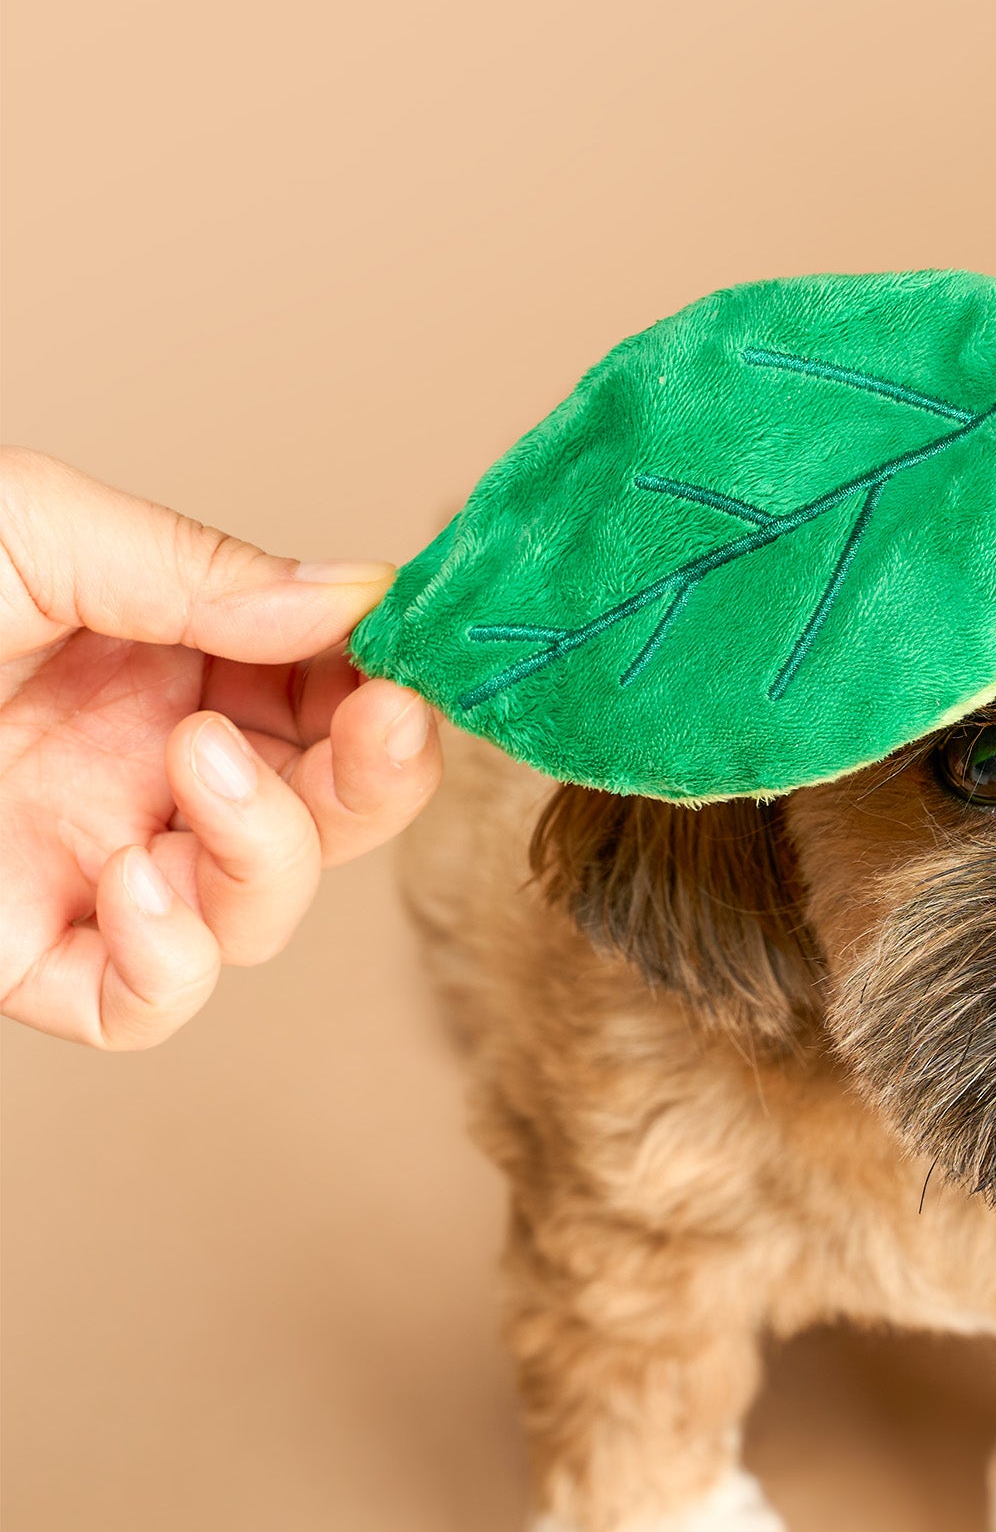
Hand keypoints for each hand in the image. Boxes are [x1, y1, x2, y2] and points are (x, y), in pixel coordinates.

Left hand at [0, 450, 440, 1047]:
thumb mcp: (30, 529)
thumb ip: (195, 568)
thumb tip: (352, 598)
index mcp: (161, 662)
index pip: (327, 689)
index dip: (392, 683)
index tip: (421, 658)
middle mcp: (146, 769)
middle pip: (330, 810)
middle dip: (376, 774)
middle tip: (377, 723)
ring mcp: (94, 865)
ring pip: (261, 910)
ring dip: (269, 853)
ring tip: (198, 777)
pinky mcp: (29, 954)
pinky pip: (145, 1002)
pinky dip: (173, 959)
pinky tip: (135, 881)